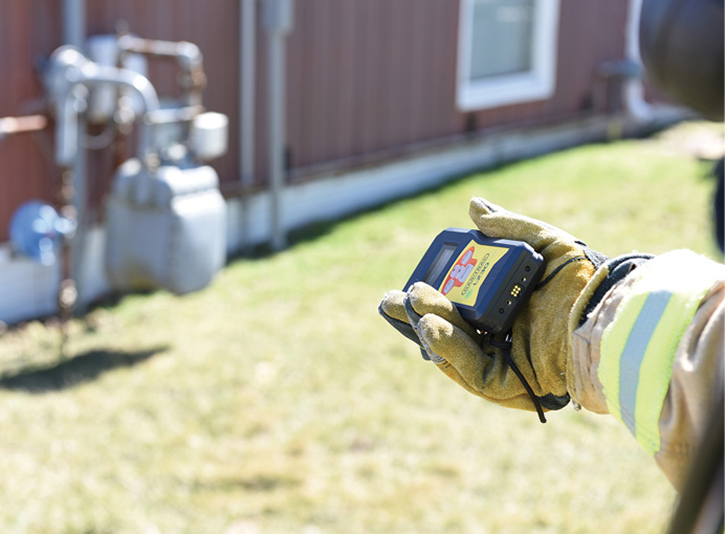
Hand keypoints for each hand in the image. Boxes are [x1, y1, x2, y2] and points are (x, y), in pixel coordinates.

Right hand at [380, 197, 610, 419]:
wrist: (613, 313)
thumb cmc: (585, 282)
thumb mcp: (546, 244)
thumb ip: (509, 227)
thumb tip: (472, 205)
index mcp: (501, 307)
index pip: (456, 302)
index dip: (431, 293)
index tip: (413, 279)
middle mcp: (497, 336)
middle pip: (447, 327)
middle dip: (417, 313)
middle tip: (392, 299)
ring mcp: (501, 361)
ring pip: (452, 348)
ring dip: (428, 326)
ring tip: (411, 303)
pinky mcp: (507, 384)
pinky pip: (472, 369)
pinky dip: (449, 349)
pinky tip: (431, 325)